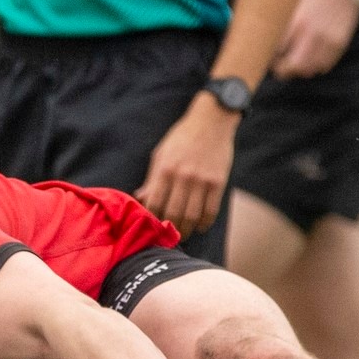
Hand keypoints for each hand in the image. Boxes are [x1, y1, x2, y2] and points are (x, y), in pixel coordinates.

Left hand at [134, 99, 239, 237]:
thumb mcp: (161, 154)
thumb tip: (140, 198)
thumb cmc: (182, 137)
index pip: (154, 203)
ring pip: (192, 216)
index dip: (152, 219)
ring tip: (184, 235)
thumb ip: (152, 178)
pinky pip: (211, 210)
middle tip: (168, 237)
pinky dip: (205, 223)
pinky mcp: (218, 182)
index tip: (152, 228)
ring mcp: (202, 180)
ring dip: (187, 230)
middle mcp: (183, 176)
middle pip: (174, 213)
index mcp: (165, 169)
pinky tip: (201, 227)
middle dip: (170, 229)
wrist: (211, 120)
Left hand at [272, 0, 358, 80]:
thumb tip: (261, 44)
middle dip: (282, 70)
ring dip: (298, 69)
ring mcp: (328, 41)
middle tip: (278, 66)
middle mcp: (313, 34)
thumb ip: (279, 24)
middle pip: (292, 67)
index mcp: (297, 21)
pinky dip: (314, 65)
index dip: (269, 57)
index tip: (267, 55)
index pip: (276, 52)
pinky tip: (311, 55)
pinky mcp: (339, 45)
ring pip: (308, 70)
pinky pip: (323, 67)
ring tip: (294, 59)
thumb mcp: (291, 3)